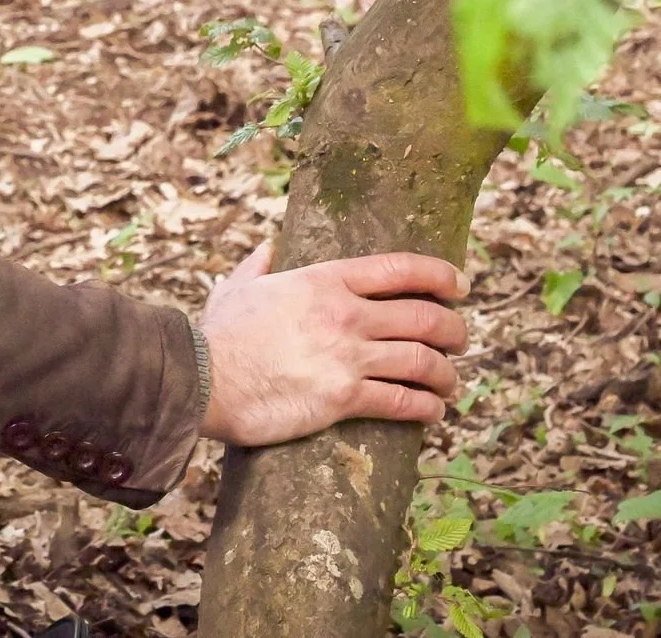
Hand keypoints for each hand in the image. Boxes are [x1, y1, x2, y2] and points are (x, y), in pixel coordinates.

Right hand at [197, 240, 470, 445]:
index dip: (440, 275)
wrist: (201, 379)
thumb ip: (258, 266)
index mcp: (324, 279)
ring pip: (423, 361)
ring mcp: (346, 356)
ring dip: (446, 373)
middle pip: (425, 317)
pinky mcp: (343, 398)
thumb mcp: (237, 287)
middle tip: (460, 339)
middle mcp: (344, 314)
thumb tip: (269, 248)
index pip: (400, 269)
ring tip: (449, 382)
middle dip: (454, 329)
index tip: (459, 285)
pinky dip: (426, 408)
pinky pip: (402, 402)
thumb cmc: (218, 335)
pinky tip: (432, 412)